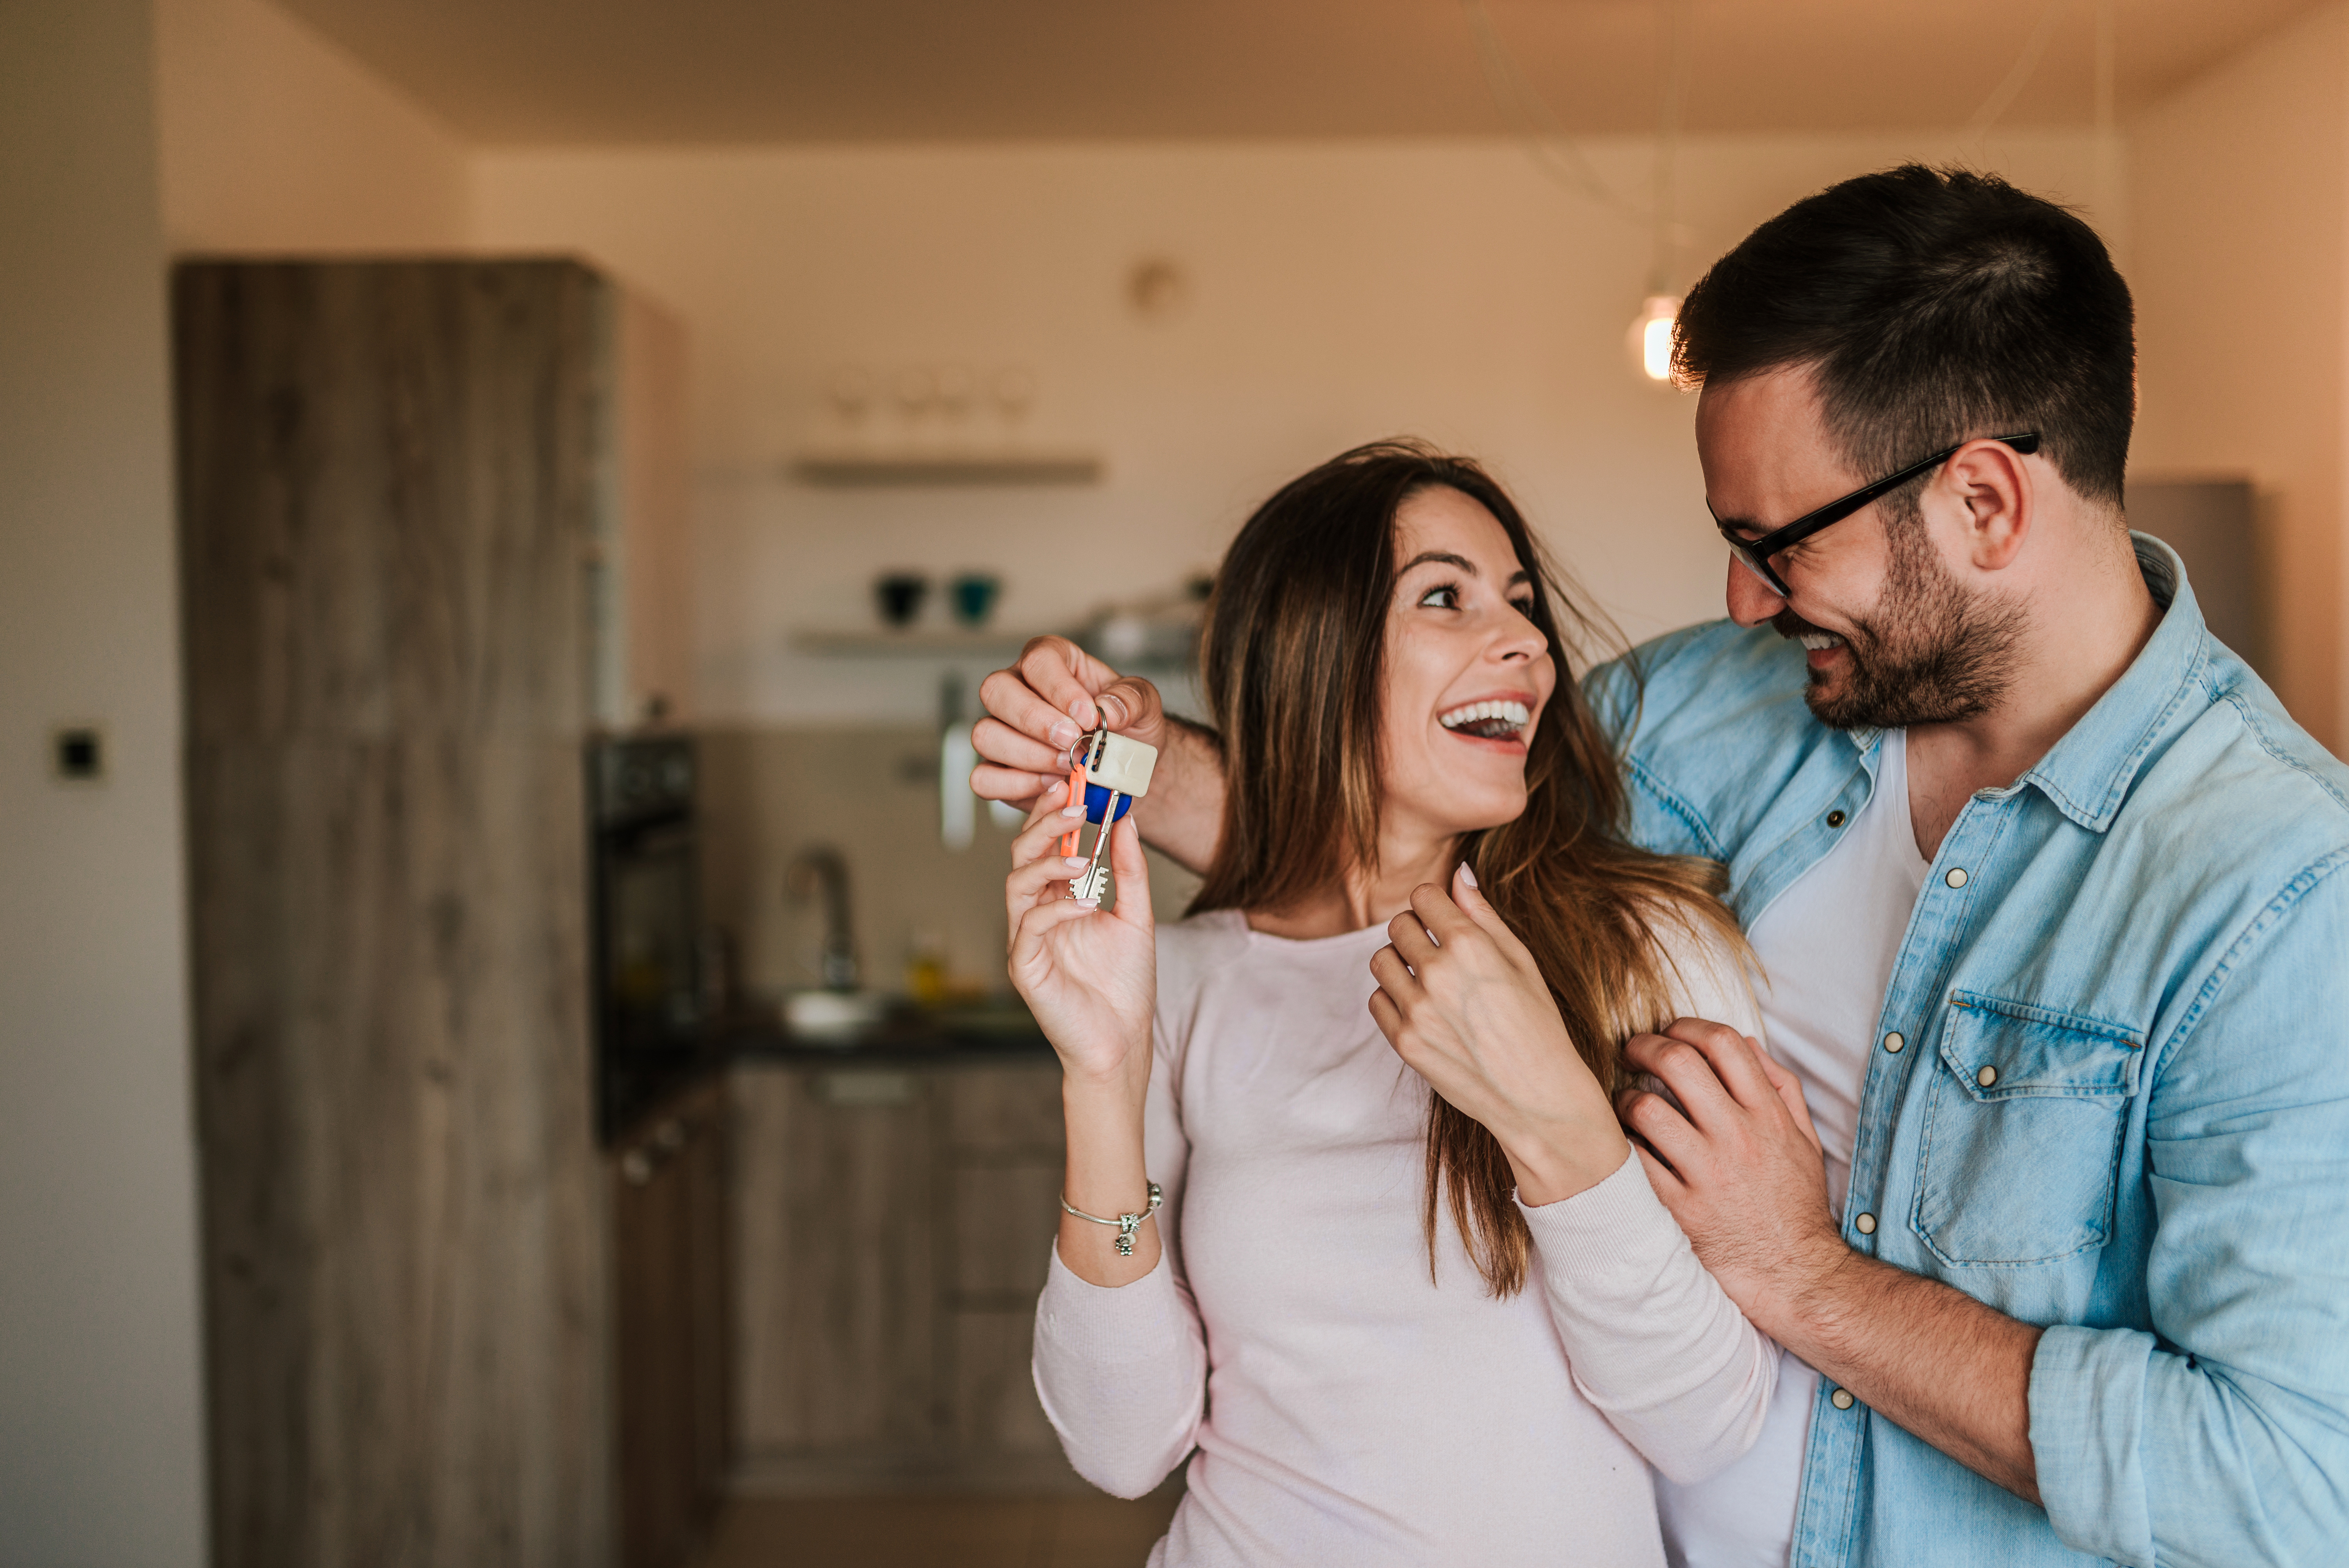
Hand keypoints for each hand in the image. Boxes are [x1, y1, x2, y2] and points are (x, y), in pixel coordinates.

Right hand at [973, 635, 1166, 807]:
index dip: (1059, 688)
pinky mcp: (998, 769)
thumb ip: (1131, 699)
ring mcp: (1002, 730)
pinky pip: (984, 778)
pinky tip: (1050, 785)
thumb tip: (1108, 710)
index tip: (1088, 716)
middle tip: (1072, 742)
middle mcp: (1017, 690)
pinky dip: (1015, 786)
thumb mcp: (1144, 705)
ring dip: (1028, 755)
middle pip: (995, 691)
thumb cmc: (1128, 727)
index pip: (1038, 660)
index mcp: (1052, 662)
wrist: (1125, 767)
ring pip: (985, 735)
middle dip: (1035, 721)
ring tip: (1067, 766)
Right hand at [1005, 779, 1156, 1092]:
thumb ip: (1129, 870)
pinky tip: (1086, 904)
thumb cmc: (1124, 985)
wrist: (1122, 1041)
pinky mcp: (1025, 966)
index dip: (1053, 813)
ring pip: (1017, 884)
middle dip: (1044, 824)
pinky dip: (1057, 909)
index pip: (1045, 845)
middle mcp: (1036, 914)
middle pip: (1023, 855)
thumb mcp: (1135, 916)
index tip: (1072, 782)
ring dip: (1047, 861)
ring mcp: (1026, 939)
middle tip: (1072, 802)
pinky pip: (1031, 926)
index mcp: (1058, 899)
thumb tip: (1125, 820)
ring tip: (1080, 853)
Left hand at [1367, 864, 1626, 1203]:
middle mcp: (1438, 973)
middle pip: (1398, 925)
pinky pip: (1377, 1000)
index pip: (1423, 897)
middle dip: (1416, 932)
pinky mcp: (1404, 1041)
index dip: (1434, 905)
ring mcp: (1417, 1010)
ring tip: (1429, 981)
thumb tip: (1459, 872)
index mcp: (1470, 946)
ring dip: (1400, 964)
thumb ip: (1483, 914)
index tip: (1444, 920)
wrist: (1537, 1096)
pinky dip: (1394, 1000)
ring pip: (1380, 960)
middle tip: (1439, 953)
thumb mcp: (1522, 961)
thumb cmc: (1538, 1025)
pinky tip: (1423, 1009)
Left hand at [1619, 1019, 1840, 1333]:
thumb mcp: (1805, 1143)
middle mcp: (1737, 1137)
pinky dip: (1621, 1148)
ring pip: (1646, 1109)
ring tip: (1623, 1105)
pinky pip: (1635, 1163)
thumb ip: (1782, 1089)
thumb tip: (1747, 1043)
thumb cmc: (1796, 1207)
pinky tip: (1622, 1148)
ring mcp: (1706, 1173)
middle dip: (1644, 1046)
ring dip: (1624, 1099)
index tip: (1669, 1032)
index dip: (1687, 1027)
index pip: (1723, 1044)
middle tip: (1631, 1052)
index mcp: (1768, 1116)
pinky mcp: (1680, 1209)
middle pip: (1677, 1062)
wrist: (1796, 1277)